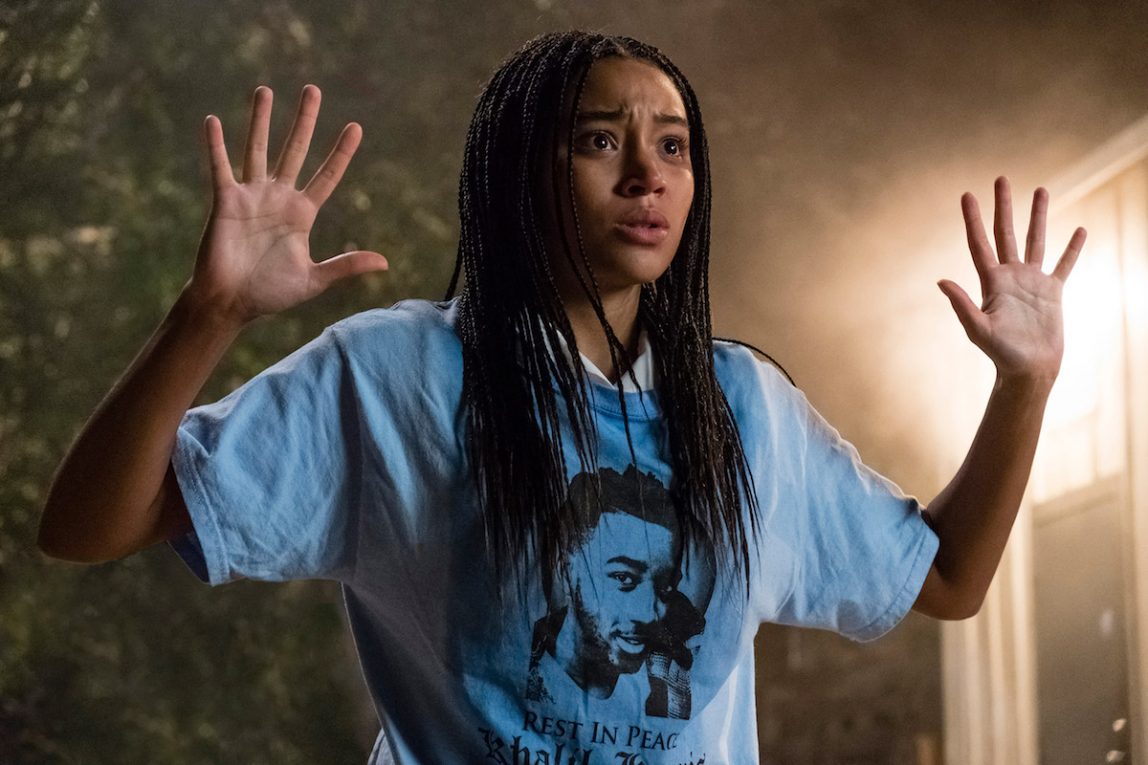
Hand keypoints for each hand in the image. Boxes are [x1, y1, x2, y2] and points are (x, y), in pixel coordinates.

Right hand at [186, 85, 387, 325]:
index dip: (341, 153)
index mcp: (302, 214)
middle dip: (305, 122)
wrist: (231, 302)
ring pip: (257, 149)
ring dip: (261, 121)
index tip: (356, 127)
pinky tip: (213, 121)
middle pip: (295, 150)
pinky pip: (220, 168)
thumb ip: (345, 266)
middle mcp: (278, 198)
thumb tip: (385, 262)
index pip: (327, 176)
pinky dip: (216, 146)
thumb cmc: (270, 293)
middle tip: (313, 90)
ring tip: (265, 90)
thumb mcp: (313, 280)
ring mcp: (251, 196)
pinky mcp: (225, 201)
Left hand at [938, 177, 1086, 383]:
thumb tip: (940, 281)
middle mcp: (1010, 276)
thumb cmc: (1001, 354)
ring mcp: (1032, 282)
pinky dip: (1072, 248)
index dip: (973, 219)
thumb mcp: (978, 329)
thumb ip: (962, 304)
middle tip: (1001, 178)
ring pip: (1036, 241)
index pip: (979, 243)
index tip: (967, 195)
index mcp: (991, 282)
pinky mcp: (1053, 292)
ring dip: (1038, 216)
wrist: (1029, 369)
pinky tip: (1080, 229)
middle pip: (1006, 233)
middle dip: (1003, 206)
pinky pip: (1064, 265)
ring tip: (1041, 190)